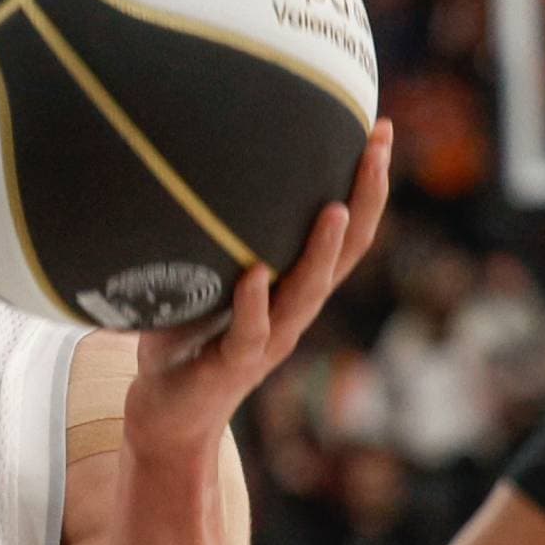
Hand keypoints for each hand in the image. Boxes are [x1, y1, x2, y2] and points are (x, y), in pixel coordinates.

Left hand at [123, 118, 393, 465]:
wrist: (167, 415)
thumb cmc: (182, 339)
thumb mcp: (199, 278)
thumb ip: (206, 235)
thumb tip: (188, 162)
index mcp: (293, 287)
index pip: (343, 228)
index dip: (366, 182)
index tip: (377, 128)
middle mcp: (293, 310)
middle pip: (345, 252)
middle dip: (365, 198)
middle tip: (376, 147)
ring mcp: (268, 340)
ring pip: (306, 293)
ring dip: (321, 251)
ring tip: (334, 207)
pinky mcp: (231, 365)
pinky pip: (249, 333)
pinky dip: (253, 303)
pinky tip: (255, 273)